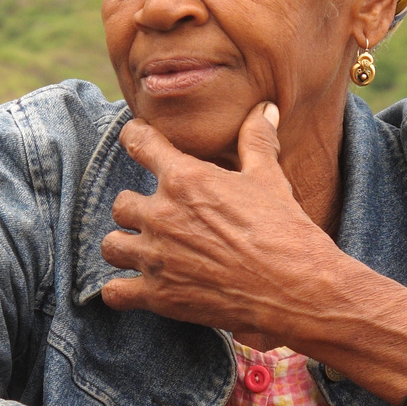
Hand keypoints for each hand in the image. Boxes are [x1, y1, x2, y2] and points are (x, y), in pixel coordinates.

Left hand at [100, 103, 336, 334]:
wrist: (296, 289)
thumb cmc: (284, 231)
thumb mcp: (270, 179)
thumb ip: (257, 141)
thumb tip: (265, 108)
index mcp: (184, 179)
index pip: (138, 142)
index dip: (135, 136)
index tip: (138, 139)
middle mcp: (162, 216)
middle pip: (120, 204)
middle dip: (136, 209)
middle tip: (157, 217)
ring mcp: (157, 258)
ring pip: (110, 246)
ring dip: (125, 246)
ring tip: (144, 251)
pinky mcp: (159, 297)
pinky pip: (114, 293)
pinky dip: (121, 291)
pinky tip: (137, 288)